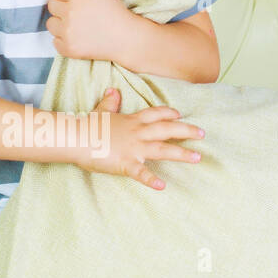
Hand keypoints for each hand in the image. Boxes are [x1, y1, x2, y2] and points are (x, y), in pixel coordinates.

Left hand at [46, 0, 138, 61]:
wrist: (126, 39)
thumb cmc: (115, 14)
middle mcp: (71, 14)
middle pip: (51, 5)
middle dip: (62, 6)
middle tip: (78, 12)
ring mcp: (68, 33)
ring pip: (50, 23)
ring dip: (60, 23)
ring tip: (77, 25)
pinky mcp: (68, 48)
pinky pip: (55, 41)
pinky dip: (63, 40)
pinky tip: (78, 37)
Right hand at [76, 86, 203, 190]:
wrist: (75, 138)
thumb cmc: (87, 126)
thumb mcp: (101, 111)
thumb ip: (110, 102)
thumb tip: (113, 91)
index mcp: (132, 121)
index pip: (155, 114)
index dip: (168, 113)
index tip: (179, 114)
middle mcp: (137, 133)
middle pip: (166, 129)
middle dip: (186, 131)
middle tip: (203, 134)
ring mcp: (133, 148)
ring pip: (162, 149)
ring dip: (181, 153)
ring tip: (197, 157)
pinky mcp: (124, 163)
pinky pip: (140, 173)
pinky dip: (151, 180)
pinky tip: (162, 186)